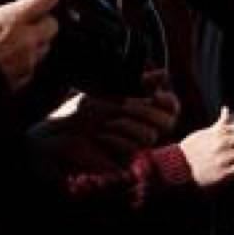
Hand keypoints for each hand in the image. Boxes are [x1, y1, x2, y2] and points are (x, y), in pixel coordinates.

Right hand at [0, 0, 60, 90]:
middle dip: (44, 16)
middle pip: (53, 24)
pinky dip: (28, 58)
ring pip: (46, 45)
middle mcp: (26, 41)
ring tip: (17, 35)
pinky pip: (35, 65)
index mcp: (11, 20)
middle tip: (28, 13)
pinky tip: (10, 55)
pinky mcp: (23, 80)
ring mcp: (27, 63)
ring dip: (37, 38)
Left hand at [45, 83, 180, 157]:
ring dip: (124, 125)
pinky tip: (100, 137)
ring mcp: (136, 146)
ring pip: (149, 136)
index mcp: (145, 109)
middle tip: (123, 105)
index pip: (171, 107)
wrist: (62, 132)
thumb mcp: (112, 91)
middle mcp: (145, 128)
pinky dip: (115, 139)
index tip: (157, 95)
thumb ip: (139, 83)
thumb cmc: (85, 110)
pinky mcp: (125, 161)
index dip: (169, 101)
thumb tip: (164, 73)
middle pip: (167, 122)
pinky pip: (133, 150)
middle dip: (144, 111)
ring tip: (105, 123)